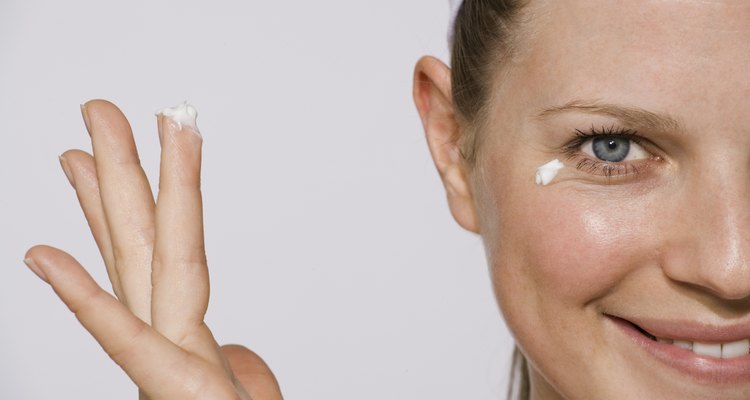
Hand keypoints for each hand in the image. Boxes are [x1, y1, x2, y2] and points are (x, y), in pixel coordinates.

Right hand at [24, 100, 282, 399]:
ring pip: (137, 265)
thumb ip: (245, 374)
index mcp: (192, 334)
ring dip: (108, 203)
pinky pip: (129, 341)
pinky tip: (42, 256)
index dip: (162, 192)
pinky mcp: (175, 392)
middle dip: (125, 171)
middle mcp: (171, 335)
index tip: (152, 141)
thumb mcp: (246, 397)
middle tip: (101, 109)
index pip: (172, 251)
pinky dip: (87, 299)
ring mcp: (165, 361)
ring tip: (78, 147)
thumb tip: (242, 359)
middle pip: (148, 238)